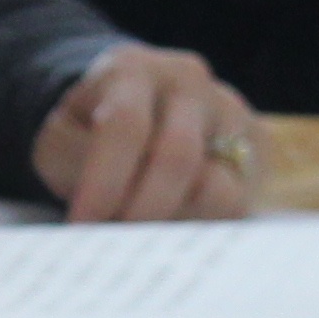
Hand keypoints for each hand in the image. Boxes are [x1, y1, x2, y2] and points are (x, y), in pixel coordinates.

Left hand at [34, 44, 260, 219]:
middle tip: (118, 246)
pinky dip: (203, 229)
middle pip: (178, 156)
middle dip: (144, 211)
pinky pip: (240, 205)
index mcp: (134, 70)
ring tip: (146, 238)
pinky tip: (174, 230)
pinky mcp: (257, 149)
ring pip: (221, 187)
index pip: (125, 125)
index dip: (104, 182)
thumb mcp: (61, 135)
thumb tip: (97, 209)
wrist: (141, 106)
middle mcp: (190, 84)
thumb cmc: (92, 128)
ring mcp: (230, 114)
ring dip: (178, 224)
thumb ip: (72, 161)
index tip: (84, 225)